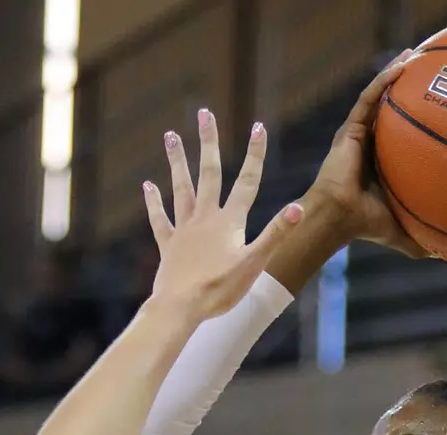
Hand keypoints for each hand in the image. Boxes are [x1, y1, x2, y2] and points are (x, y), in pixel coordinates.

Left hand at [144, 109, 304, 320]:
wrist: (180, 308)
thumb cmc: (220, 289)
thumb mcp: (254, 263)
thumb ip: (275, 234)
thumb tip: (298, 207)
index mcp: (229, 221)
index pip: (247, 181)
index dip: (255, 154)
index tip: (258, 127)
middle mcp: (205, 218)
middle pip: (209, 173)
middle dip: (209, 142)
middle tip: (205, 114)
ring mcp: (184, 230)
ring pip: (181, 188)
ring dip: (177, 161)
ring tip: (171, 135)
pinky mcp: (168, 245)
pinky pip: (160, 219)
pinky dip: (154, 202)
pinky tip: (148, 186)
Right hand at [299, 52, 427, 257]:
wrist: (338, 219)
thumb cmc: (366, 227)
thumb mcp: (405, 233)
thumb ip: (426, 239)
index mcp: (385, 161)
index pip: (405, 133)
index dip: (421, 116)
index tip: (444, 104)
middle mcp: (372, 143)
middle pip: (394, 107)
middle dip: (411, 87)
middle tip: (434, 70)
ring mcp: (360, 133)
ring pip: (380, 95)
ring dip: (397, 73)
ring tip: (417, 54)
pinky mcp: (350, 129)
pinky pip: (370, 98)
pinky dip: (385, 80)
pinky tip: (404, 65)